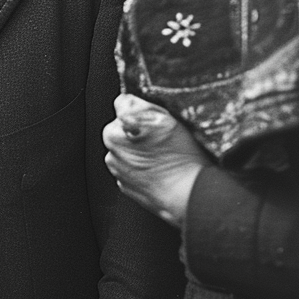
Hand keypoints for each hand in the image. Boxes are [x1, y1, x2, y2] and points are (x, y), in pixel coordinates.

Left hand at [103, 93, 209, 227]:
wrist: (188, 197)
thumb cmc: (178, 159)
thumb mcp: (163, 119)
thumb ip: (136, 105)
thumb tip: (123, 100)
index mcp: (113, 133)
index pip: (123, 108)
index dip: (142, 110)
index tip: (155, 119)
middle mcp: (111, 153)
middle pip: (125, 129)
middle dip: (141, 131)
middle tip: (163, 139)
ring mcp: (119, 173)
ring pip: (130, 150)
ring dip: (143, 150)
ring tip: (165, 156)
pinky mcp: (128, 187)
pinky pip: (135, 168)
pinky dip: (145, 166)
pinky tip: (162, 169)